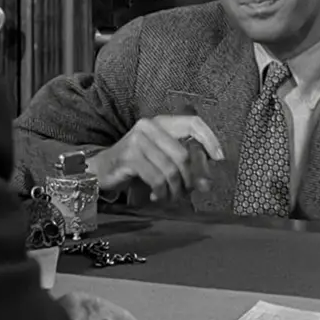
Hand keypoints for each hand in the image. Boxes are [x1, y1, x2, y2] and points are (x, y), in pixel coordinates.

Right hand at [94, 115, 223, 200]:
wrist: (100, 170)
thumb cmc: (134, 165)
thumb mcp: (162, 164)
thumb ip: (185, 171)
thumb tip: (207, 184)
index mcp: (160, 123)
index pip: (193, 122)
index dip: (210, 139)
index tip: (219, 158)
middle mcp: (149, 127)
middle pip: (183, 155)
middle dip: (188, 179)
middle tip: (185, 193)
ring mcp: (138, 140)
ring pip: (171, 170)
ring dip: (174, 190)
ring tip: (168, 197)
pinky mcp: (130, 156)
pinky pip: (156, 178)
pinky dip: (160, 192)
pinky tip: (156, 196)